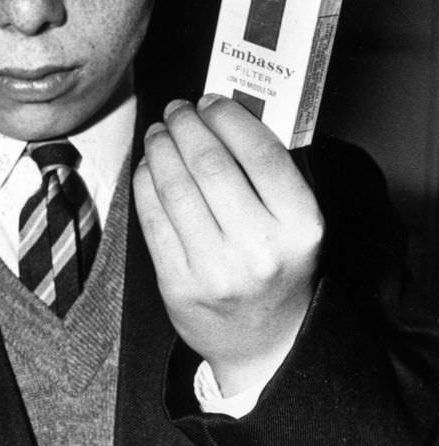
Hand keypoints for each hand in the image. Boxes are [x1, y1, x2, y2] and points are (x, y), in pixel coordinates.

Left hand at [132, 95, 323, 395]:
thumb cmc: (279, 272)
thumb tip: (226, 115)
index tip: (211, 101)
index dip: (228, 117)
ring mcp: (214, 268)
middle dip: (186, 126)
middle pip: (209, 164)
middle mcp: (259, 248)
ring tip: (160, 133)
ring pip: (174, 186)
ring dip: (161, 148)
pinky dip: (145, 182)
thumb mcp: (296, 224)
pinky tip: (148, 165)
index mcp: (300, 226)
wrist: (264, 344)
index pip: (260, 152)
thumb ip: (271, 173)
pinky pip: (152, 217)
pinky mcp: (177, 283)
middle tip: (177, 111)